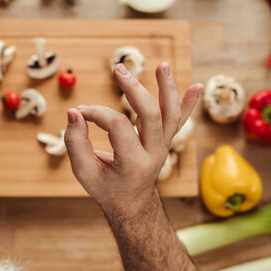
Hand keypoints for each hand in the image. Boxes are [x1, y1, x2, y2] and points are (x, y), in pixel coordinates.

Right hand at [64, 62, 202, 213]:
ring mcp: (163, 147)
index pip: (118, 126)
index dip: (97, 113)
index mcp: (133, 164)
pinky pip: (179, 121)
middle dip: (134, 89)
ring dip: (168, 88)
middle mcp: (154, 154)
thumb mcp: (83, 172)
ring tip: (162, 65)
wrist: (131, 205)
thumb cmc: (105, 188)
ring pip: (171, 114)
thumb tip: (73, 112)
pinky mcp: (166, 141)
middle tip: (118, 69)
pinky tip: (197, 86)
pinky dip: (189, 104)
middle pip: (151, 114)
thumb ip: (75, 142)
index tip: (80, 112)